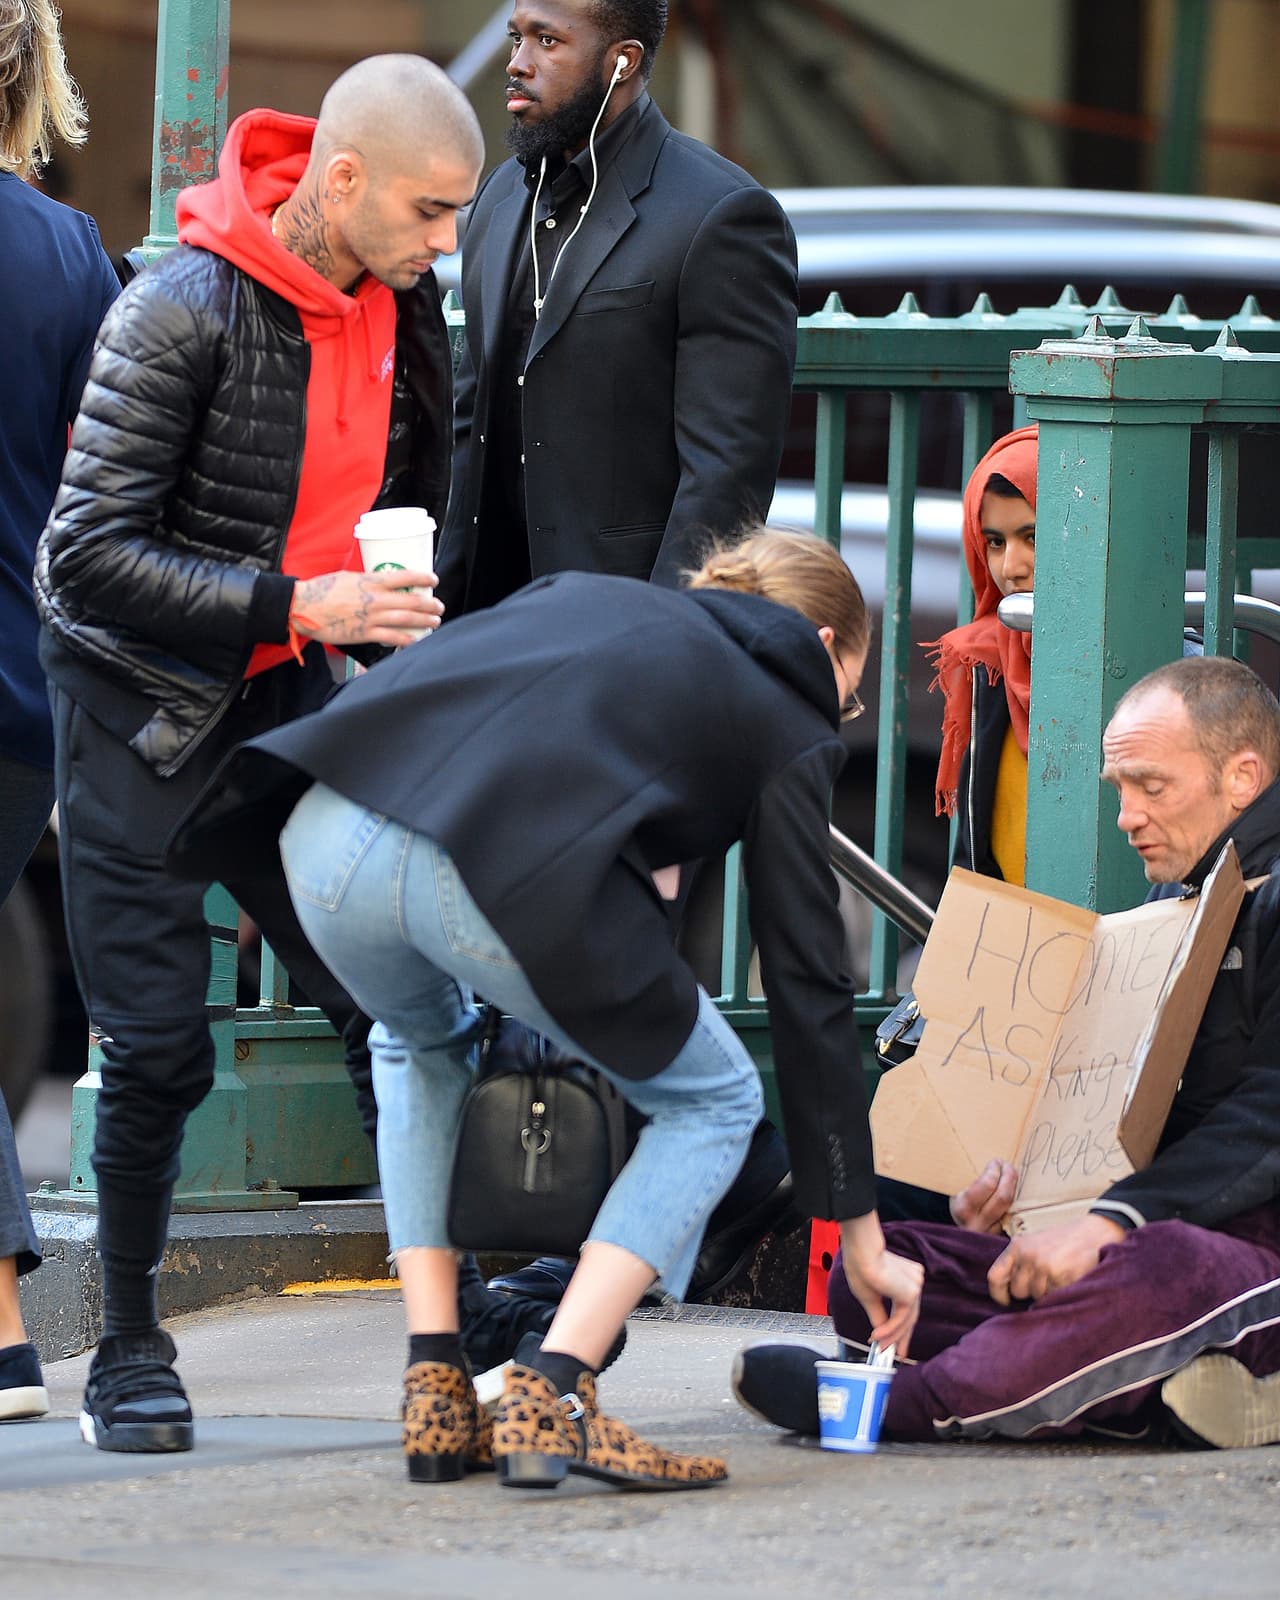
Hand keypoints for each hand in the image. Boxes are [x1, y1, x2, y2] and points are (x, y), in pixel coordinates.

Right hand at [291, 569, 443, 647]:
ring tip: (435, 622)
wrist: (302, 606)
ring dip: (424, 621)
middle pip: (411, 600)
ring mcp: (370, 617)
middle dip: (429, 604)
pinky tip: (418, 640)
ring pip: (405, 619)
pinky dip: (407, 639)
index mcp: (370, 581)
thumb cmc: (321, 590)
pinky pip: (391, 637)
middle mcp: (374, 598)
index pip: (404, 576)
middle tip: (439, 606)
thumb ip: (367, 581)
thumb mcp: (347, 577)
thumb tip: (383, 583)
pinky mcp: (364, 633)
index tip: (434, 580)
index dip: (423, 578)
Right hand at [839, 1213, 924, 1359]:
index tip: (898, 1344)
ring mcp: (915, 1285)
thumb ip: (879, 1316)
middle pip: (910, 1315)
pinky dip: (890, 1329)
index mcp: (905, 1278)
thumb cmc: (860, 1266)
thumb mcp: (869, 1297)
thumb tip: (882, 1333)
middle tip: (896, 1353)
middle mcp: (913, 1281)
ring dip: (891, 1335)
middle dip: (901, 1337)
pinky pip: (901, 1317)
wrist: (860, 1254)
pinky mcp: (912, 1292)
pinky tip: (878, 1335)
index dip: (902, 1328)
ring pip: (906, 1319)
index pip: (907, 1308)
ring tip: (880, 1346)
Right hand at [950, 1158, 1018, 1232]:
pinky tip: (1011, 1189)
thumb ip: (969, 1179)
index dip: (994, 1171)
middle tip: (1007, 1165)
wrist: (951, 1232)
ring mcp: (989, 1233)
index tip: (995, 1162)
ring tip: (1010, 1173)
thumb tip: (989, 1161)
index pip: (986, 1185)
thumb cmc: (953, 1203)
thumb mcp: (953, 1191)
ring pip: (1010, 1207)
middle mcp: (976, 1223)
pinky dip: (1013, 1200)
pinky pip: (1011, 1215)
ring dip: (1013, 1187)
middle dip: (1009, 1177)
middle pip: (1003, 1197)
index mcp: (962, 1209)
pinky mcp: (998, 1236)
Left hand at [987, 1214, 1125, 1306]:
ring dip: (1048, 1292)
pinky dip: (1062, 1293)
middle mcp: (1028, 1256)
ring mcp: (1045, 1267)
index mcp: (1017, 1246)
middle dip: (1031, 1291)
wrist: (1095, 1233)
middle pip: (1018, 1291)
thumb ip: (1019, 1263)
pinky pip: (1055, 1298)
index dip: (998, 1293)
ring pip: (1038, 1297)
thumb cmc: (1064, 1242)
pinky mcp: (1063, 1277)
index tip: (1006, 1301)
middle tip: (1047, 1278)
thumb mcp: (1035, 1244)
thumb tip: (1008, 1293)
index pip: (995, 1276)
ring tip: (1060, 1275)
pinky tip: (1069, 1278)